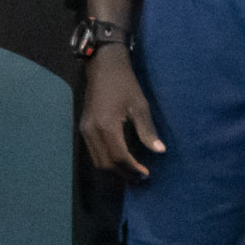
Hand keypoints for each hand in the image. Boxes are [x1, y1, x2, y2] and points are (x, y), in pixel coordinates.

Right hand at [79, 50, 163, 177]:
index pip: (119, 157)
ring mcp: (85, 131)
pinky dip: (107, 161)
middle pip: (106, 163)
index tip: (146, 174)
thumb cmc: (124, 84)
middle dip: (123, 173)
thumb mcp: (140, 105)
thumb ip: (147, 130)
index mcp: (106, 126)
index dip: (132, 169)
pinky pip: (93, 152)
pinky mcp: (84, 128)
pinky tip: (120, 160)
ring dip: (114, 170)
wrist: (103, 67)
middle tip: (140, 177)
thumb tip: (159, 151)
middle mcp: (92, 132)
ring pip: (98, 161)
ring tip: (132, 172)